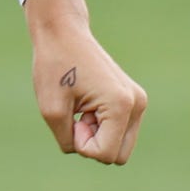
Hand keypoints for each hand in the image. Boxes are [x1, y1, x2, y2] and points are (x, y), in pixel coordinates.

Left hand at [26, 0, 148, 164]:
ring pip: (120, 147)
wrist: (63, 33)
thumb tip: (87, 152)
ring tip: (82, 110)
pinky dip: (102, 127)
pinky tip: (88, 106)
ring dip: (97, 136)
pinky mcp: (133, 100)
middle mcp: (137, 104)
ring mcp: (138, 101)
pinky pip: (119, 133)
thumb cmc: (54, 67)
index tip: (72, 118)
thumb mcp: (51, 111)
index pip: (105, 155)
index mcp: (121, 105)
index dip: (81, 144)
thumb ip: (68, 141)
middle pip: (118, 157)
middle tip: (77, 117)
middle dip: (92, 144)